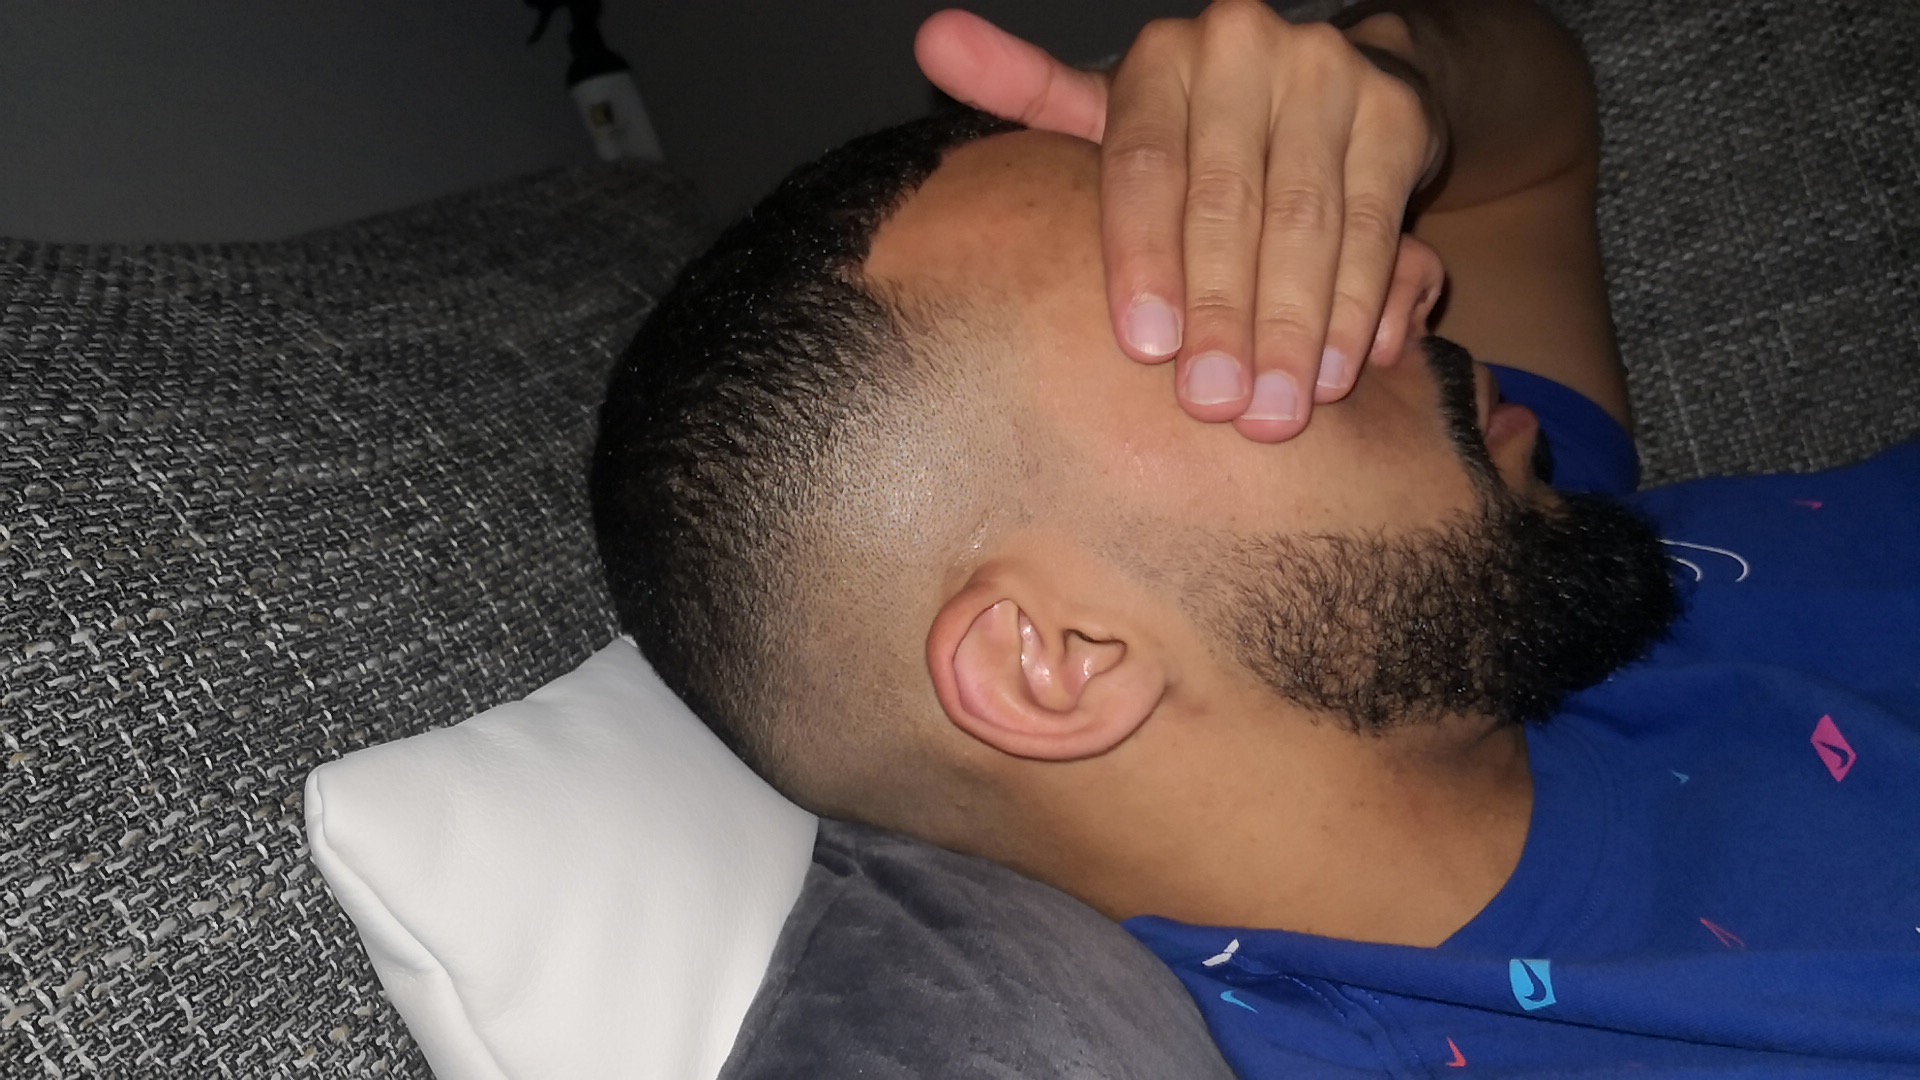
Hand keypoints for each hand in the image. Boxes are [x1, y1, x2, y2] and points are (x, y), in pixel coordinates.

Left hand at [916, 3, 1442, 440]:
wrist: (1329, 81)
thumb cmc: (1194, 129)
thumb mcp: (1114, 114)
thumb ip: (1030, 94)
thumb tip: (934, 42)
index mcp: (1160, 59)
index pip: (1143, 167)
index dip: (1143, 260)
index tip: (1145, 349)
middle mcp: (1244, 49)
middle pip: (1230, 203)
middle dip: (1225, 314)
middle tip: (1216, 408)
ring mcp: (1329, 76)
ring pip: (1310, 222)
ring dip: (1296, 327)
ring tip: (1277, 413)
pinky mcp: (1395, 117)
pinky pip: (1376, 226)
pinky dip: (1361, 305)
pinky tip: (1344, 374)